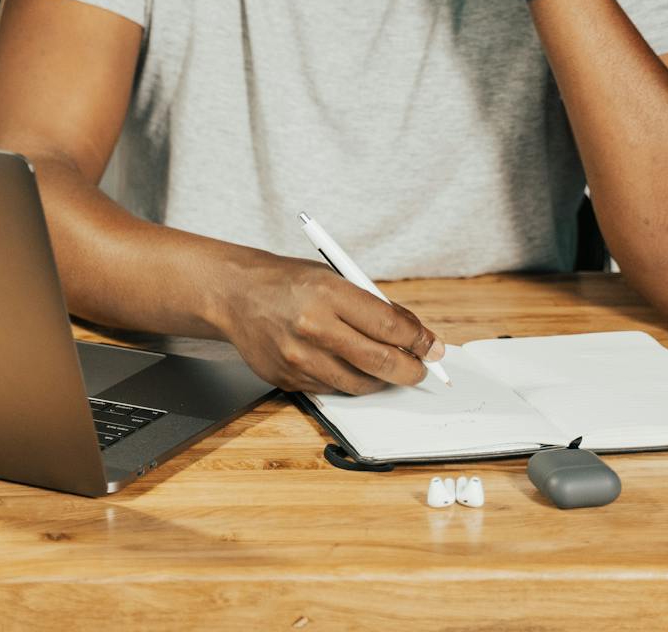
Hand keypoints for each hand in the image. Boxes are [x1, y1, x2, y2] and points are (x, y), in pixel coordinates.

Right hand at [209, 252, 444, 394]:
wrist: (235, 295)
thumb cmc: (287, 282)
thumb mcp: (333, 277)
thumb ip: (370, 305)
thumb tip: (412, 333)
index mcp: (328, 294)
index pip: (388, 326)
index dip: (418, 340)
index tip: (432, 346)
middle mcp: (313, 327)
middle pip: (380, 361)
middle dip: (410, 369)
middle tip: (420, 368)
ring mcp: (298, 358)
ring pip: (359, 384)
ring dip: (381, 379)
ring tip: (387, 367)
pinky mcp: (288, 379)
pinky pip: (332, 388)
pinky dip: (348, 380)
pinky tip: (347, 365)